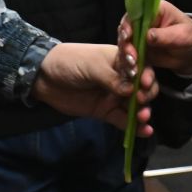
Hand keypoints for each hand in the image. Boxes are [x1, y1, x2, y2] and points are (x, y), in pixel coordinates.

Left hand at [31, 42, 155, 134]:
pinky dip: (135, 126)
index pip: (141, 66)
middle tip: (141, 101)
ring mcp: (114, 96)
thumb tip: (132, 90)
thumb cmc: (70, 61)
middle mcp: (121, 78)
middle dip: (147, 94)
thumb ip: (112, 78)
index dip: (147, 75)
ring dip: (143, 112)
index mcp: (120, 60)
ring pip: (135, 105)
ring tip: (143, 117)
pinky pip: (123, 119)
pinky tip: (145, 131)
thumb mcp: (92, 65)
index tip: (145, 84)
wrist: (44, 77)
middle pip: (142, 87)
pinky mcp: (105, 111)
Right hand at [117, 0, 191, 74]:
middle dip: (126, 46)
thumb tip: (148, 36)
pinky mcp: (140, 51)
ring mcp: (140, 37)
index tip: (127, 37)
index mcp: (155, 10)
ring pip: (127, 46)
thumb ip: (165, 35)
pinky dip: (132, 67)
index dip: (128, 24)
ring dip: (127, 58)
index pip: (135, 13)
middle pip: (127, 31)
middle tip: (132, 60)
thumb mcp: (183, 35)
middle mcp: (144, 22)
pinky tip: (136, 75)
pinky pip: (132, 58)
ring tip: (134, 71)